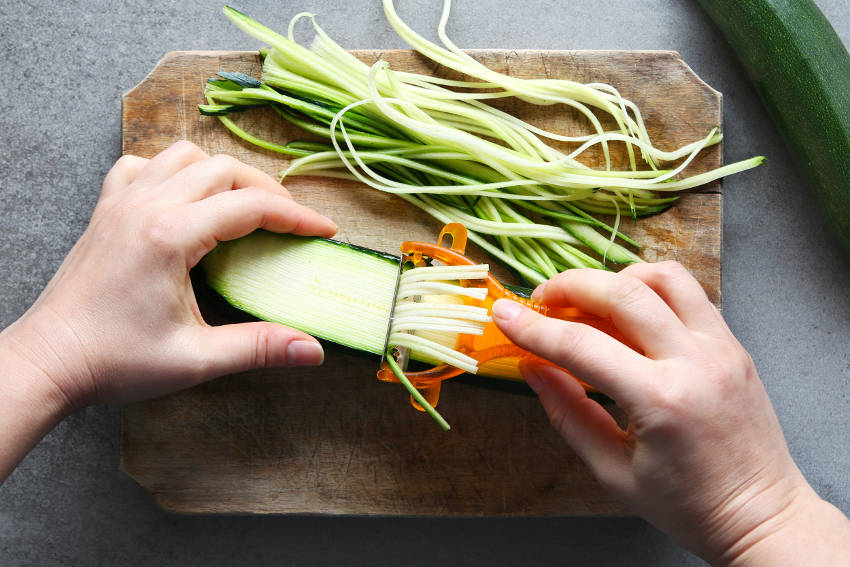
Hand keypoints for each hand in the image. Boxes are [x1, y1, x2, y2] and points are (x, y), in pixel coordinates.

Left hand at [1, 141, 336, 410]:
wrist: (48, 361)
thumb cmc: (115, 361)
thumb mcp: (195, 359)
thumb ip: (258, 348)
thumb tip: (313, 350)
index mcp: (171, 235)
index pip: (250, 206)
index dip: (296, 217)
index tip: (325, 230)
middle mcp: (146, 206)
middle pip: (223, 169)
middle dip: (266, 191)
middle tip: (291, 222)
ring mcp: (121, 202)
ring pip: (184, 155)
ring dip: (222, 172)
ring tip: (244, 202)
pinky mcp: (105, 210)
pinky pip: (141, 165)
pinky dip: (172, 169)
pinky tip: (183, 195)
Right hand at [492, 262, 849, 564]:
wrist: (762, 515)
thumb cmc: (685, 505)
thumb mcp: (612, 471)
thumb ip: (568, 414)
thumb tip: (531, 369)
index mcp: (660, 400)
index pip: (581, 345)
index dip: (533, 327)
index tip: (502, 315)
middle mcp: (694, 361)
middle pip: (622, 292)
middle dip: (570, 286)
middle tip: (541, 301)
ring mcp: (721, 346)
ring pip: (663, 276)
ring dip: (616, 277)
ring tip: (588, 302)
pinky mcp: (733, 343)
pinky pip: (690, 292)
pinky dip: (651, 287)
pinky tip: (629, 311)